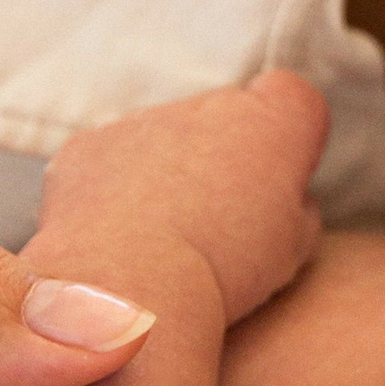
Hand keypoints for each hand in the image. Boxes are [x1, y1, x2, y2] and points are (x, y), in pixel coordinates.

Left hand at [36, 67, 329, 325]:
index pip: (289, 96)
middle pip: (224, 116)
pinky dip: (114, 188)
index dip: (285, 133)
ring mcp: (142, 121)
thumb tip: (282, 199)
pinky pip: (109, 158)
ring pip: (164, 137)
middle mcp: (207, 106)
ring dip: (167, 171)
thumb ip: (295, 205)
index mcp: (269, 123)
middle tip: (217, 218)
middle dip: (223, 154)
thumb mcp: (294, 246)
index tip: (275, 177)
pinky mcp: (89, 145)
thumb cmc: (224, 272)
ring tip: (161, 237)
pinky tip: (117, 236)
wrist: (130, 289)